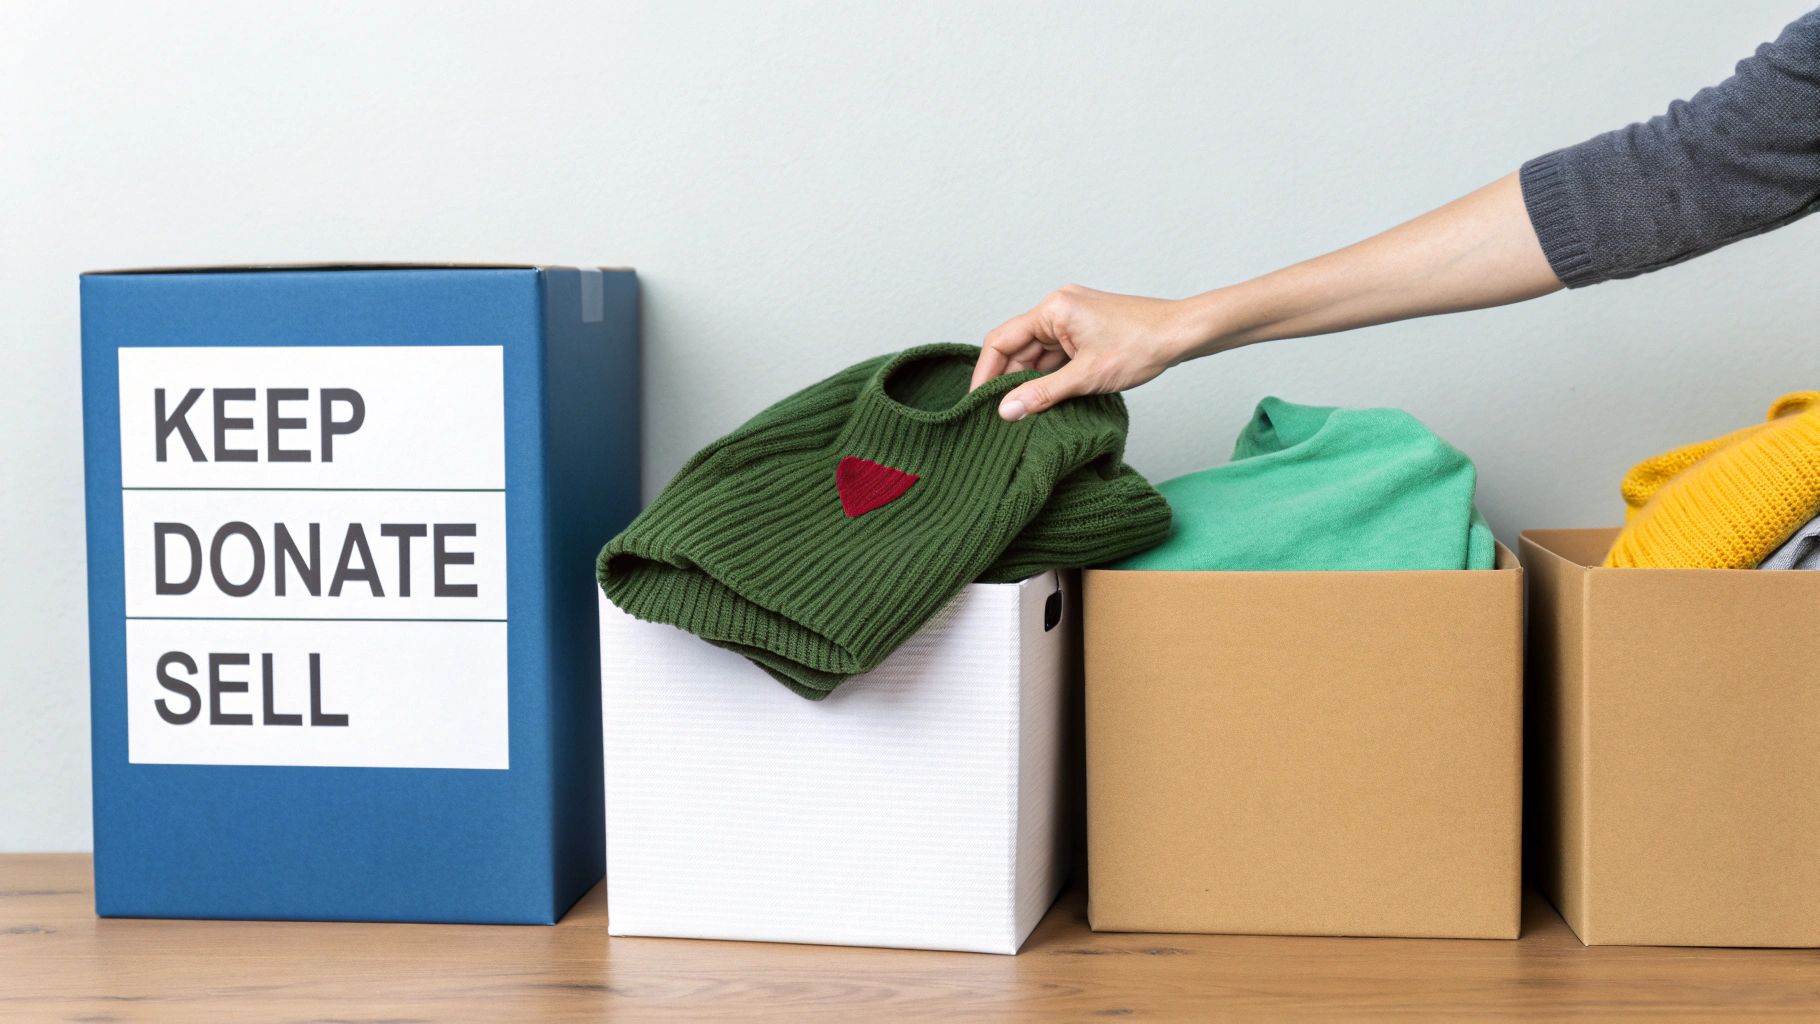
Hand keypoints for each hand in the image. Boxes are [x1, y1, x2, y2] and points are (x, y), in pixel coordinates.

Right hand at [971, 285, 1210, 420]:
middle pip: (1018, 348)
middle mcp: (1058, 309)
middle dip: (1009, 381)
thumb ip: (1042, 395)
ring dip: (1031, 382)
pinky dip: (1050, 377)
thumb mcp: (1086, 377)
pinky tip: (1047, 401)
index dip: (985, 373)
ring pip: (1038, 355)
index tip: (978, 401)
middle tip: (1000, 415)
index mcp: (1053, 310)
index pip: (1001, 340)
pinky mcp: (1085, 331)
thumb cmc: (1143, 344)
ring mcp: (1072, 319)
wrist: (1183, 334)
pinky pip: (1056, 356)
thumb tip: (1006, 411)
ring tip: (1023, 413)